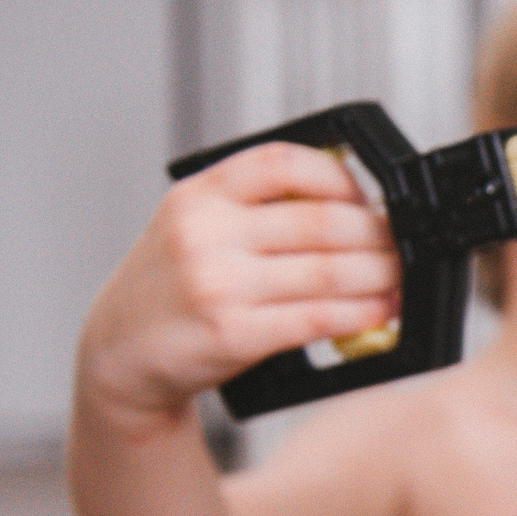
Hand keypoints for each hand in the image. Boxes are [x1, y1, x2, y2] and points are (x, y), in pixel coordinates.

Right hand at [76, 141, 397, 432]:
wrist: (117, 352)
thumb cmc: (166, 288)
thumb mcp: (192, 226)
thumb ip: (252, 206)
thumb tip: (346, 200)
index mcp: (199, 195)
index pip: (284, 163)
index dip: (339, 177)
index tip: (365, 196)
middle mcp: (206, 234)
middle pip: (321, 221)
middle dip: (377, 234)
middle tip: (399, 244)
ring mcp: (219, 284)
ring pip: (329, 270)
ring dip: (380, 276)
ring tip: (399, 279)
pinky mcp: (235, 333)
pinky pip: (318, 316)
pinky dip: (361, 313)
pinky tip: (381, 311)